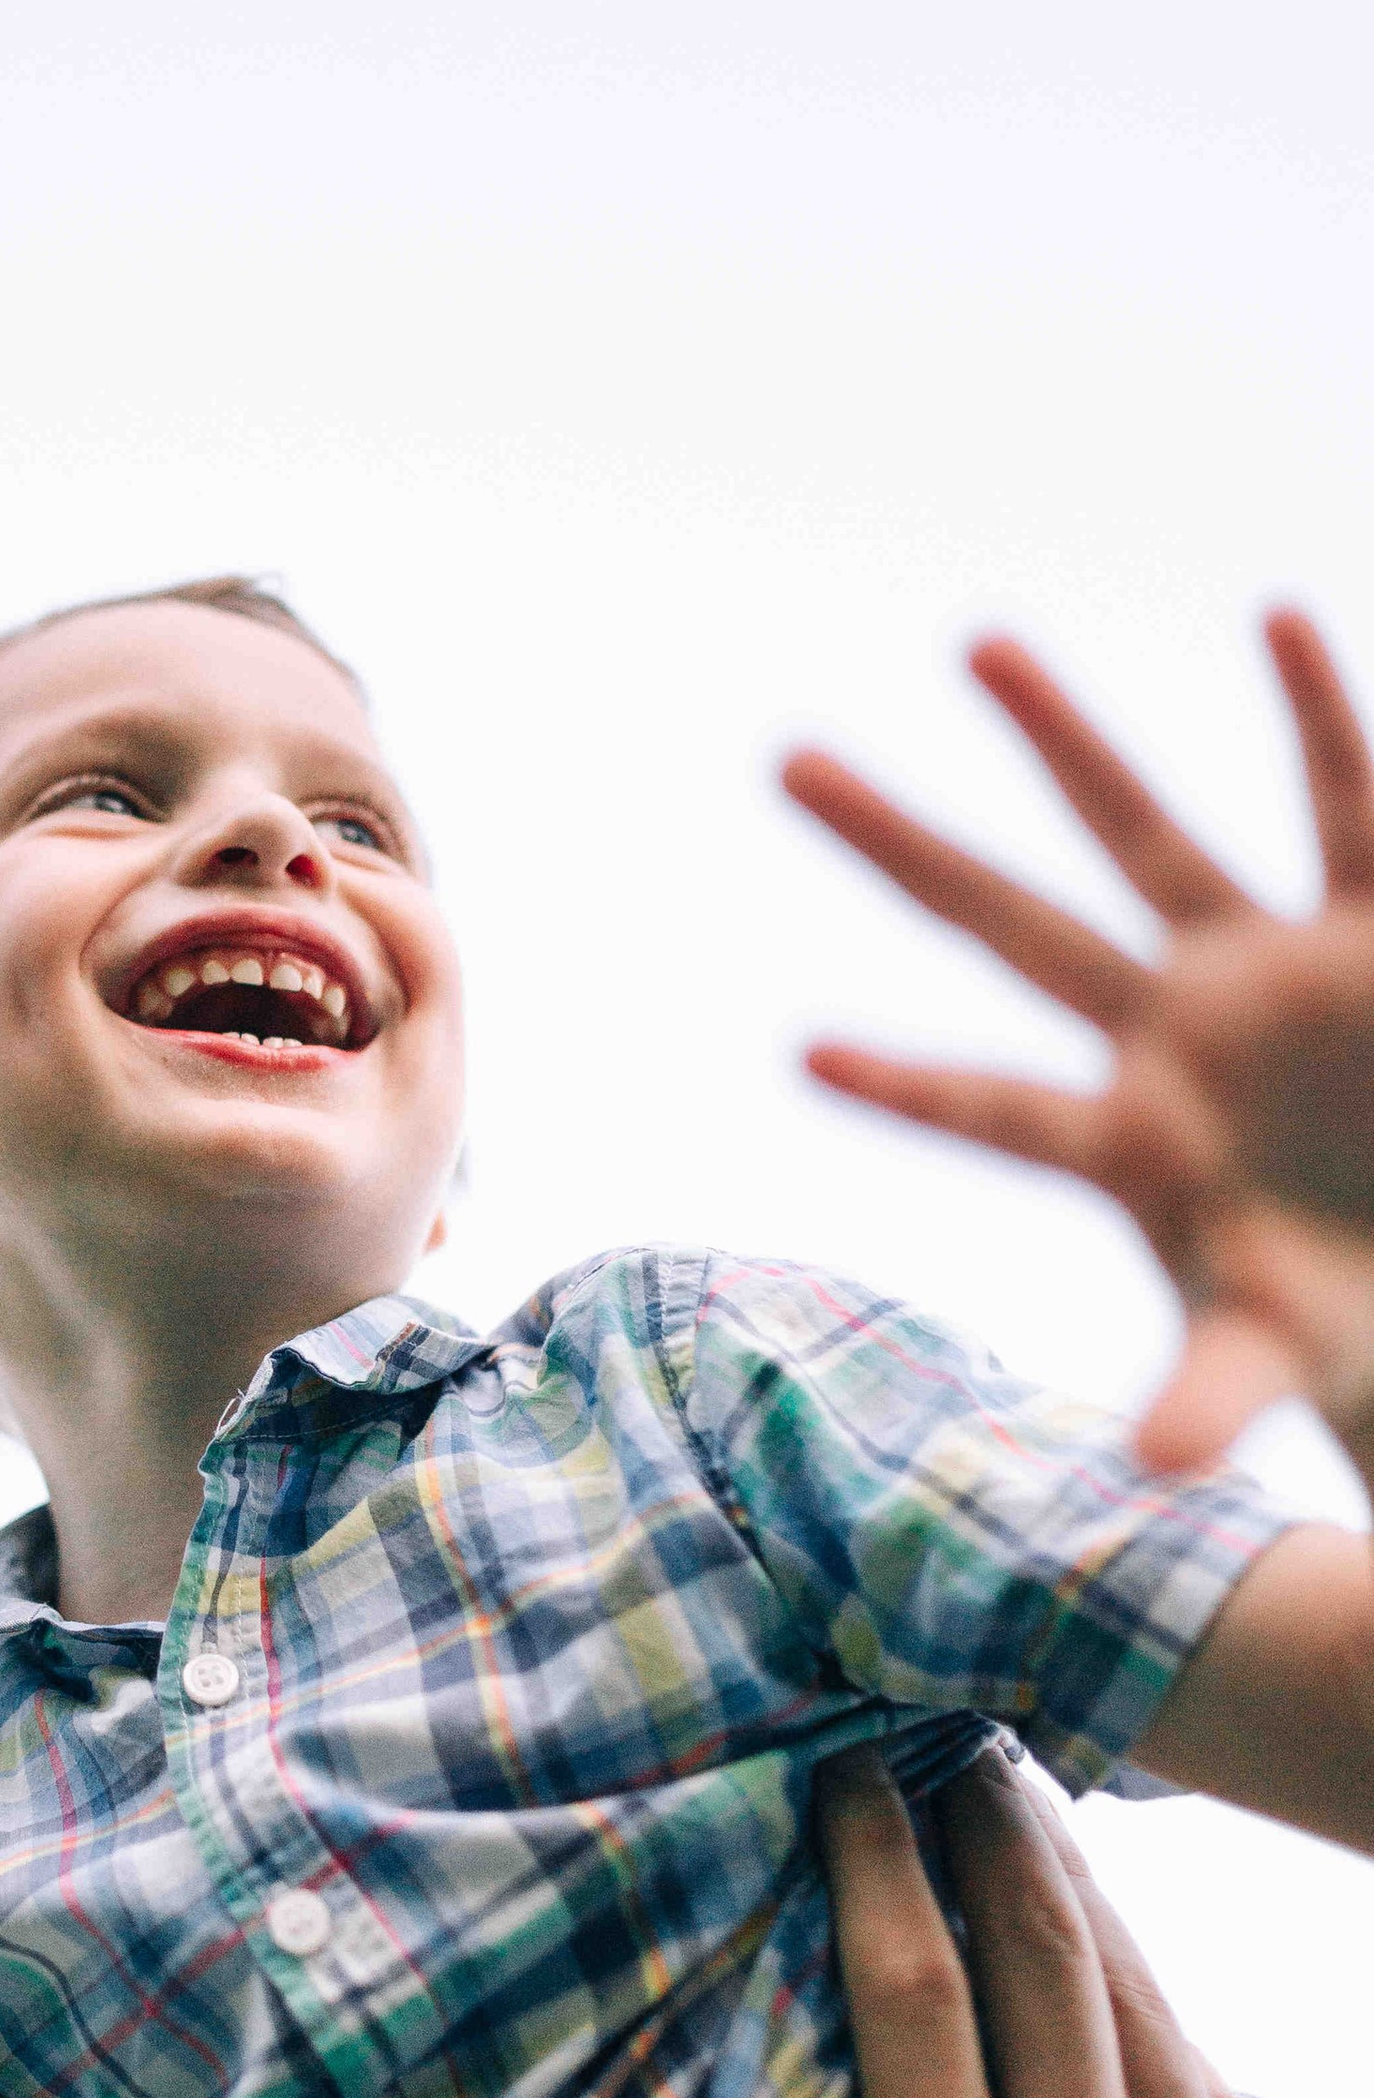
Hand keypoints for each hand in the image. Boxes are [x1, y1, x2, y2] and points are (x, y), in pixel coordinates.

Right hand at [482, 1749, 1373, 2097]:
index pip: (921, 2007)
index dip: (875, 1868)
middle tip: (928, 1712)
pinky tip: (1099, 1935)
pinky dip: (1137, 1970)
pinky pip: (1198, 2059)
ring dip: (1064, 1872)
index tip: (838, 1768)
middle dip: (980, 1817)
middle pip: (1039, 1948)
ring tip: (1005, 1779)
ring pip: (1129, 1985)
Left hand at [783, 612, 1373, 1469]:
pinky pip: (1349, 802)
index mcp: (1130, 1139)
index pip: (998, 1112)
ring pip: (1143, 829)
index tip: (803, 1060)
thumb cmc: (1332, 1305)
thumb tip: (1150, 1478)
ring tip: (975, 645)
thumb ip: (1214, 1396)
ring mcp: (1259, 964)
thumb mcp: (1274, 1353)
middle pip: (1006, 922)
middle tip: (782, 762)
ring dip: (1063, 739)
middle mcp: (1167, 1028)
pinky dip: (1318, 713)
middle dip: (901, 849)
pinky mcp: (1368, 930)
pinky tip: (1280, 619)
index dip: (914, 1091)